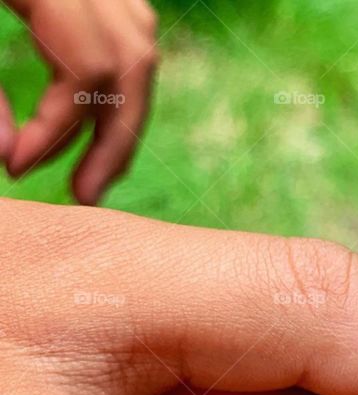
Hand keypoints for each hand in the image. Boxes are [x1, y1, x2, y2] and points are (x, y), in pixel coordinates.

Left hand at [2, 0, 157, 203]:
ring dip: (122, 117)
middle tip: (84, 196)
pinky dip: (117, 80)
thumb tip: (9, 155)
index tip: (18, 168)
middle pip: (132, 65)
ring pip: (139, 50)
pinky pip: (126, 30)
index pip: (87, 71)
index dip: (58, 131)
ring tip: (94, 171)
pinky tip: (91, 114)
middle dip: (113, 141)